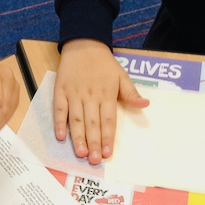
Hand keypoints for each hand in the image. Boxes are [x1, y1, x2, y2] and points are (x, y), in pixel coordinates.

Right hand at [53, 39, 148, 164]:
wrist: (83, 44)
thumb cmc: (104, 63)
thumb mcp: (121, 75)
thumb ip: (131, 92)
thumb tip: (145, 104)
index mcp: (106, 94)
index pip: (108, 120)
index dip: (108, 137)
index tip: (108, 153)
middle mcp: (90, 96)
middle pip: (92, 123)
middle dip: (94, 142)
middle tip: (94, 160)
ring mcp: (74, 94)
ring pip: (75, 119)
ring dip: (78, 137)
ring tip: (81, 153)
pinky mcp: (60, 91)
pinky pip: (59, 109)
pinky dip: (59, 123)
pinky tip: (61, 136)